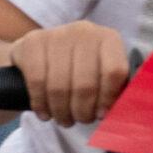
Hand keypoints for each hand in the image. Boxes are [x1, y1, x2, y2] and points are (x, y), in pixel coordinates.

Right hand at [7, 21, 130, 124]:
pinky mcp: (33, 42)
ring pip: (60, 86)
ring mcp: (57, 34)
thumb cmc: (77, 70)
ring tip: (64, 120)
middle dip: (83, 111)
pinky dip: (41, 104)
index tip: (102, 115)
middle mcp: (85, 31)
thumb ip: (114, 90)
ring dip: (62, 111)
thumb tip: (120, 115)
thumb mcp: (100, 74)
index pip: (114, 71)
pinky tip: (45, 113)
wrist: (38, 53)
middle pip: (86, 83)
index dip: (108, 98)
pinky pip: (37, 81)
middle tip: (80, 120)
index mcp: (108, 39)